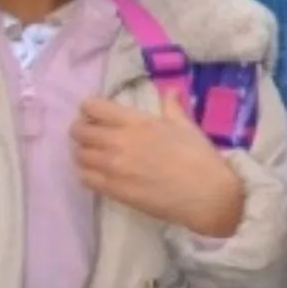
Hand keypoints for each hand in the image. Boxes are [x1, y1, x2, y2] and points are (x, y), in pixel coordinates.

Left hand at [72, 97, 245, 240]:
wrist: (207, 196)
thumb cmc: (200, 158)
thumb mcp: (187, 128)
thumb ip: (172, 108)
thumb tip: (171, 91)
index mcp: (137, 123)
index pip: (93, 107)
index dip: (89, 109)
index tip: (96, 114)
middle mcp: (118, 142)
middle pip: (79, 131)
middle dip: (82, 130)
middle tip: (92, 135)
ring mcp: (113, 167)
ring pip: (79, 155)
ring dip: (84, 152)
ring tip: (96, 156)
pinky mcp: (112, 189)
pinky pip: (84, 177)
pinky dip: (87, 173)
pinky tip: (99, 173)